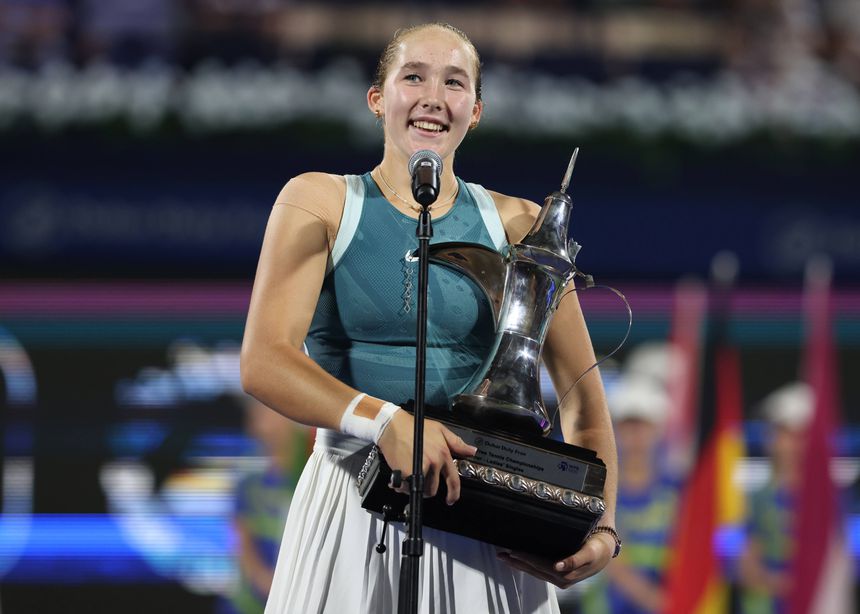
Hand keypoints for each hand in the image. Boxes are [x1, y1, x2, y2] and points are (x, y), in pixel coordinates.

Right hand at [376, 410, 476, 504]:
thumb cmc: (414, 427)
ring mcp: (420, 467)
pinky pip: (406, 487)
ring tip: (409, 476)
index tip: (451, 499)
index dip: (454, 493)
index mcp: (443, 454)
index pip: (453, 479)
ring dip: (415, 487)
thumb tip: (472, 450)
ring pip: (421, 489)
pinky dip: (403, 486)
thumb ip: (456, 442)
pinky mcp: (406, 472)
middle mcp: (434, 462)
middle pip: (434, 488)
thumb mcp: (439, 429)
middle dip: (428, 488)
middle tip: (420, 481)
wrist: (393, 426)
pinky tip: (400, 476)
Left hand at [497, 532, 614, 588]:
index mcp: (566, 574)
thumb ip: (575, 560)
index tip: (513, 551)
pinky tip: (516, 560)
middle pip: (534, 570)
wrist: (604, 552)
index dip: (526, 558)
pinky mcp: (557, 574)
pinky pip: (538, 570)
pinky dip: (526, 565)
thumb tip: (558, 567)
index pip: (540, 565)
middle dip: (517, 562)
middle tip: (501, 554)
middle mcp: (560, 578)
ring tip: (503, 556)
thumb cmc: (597, 549)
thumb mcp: (590, 552)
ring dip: (518, 564)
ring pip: (534, 571)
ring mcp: (558, 577)